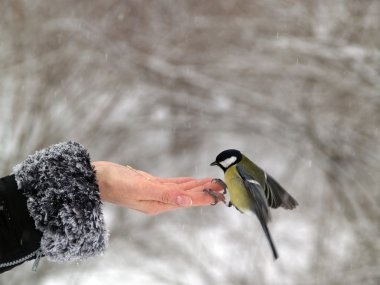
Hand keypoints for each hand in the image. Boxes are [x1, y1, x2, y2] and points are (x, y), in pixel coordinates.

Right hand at [93, 161, 223, 214]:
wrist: (97, 178)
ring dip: (196, 185)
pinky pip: (171, 183)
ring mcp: (154, 192)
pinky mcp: (149, 183)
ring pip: (180, 189)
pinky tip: (190, 181)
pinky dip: (182, 182)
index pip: (186, 200)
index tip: (219, 194)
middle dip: (204, 190)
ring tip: (210, 183)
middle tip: (221, 186)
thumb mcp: (141, 189)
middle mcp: (158, 200)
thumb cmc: (115, 184)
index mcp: (158, 204)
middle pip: (186, 195)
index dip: (203, 196)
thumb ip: (164, 195)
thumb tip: (186, 201)